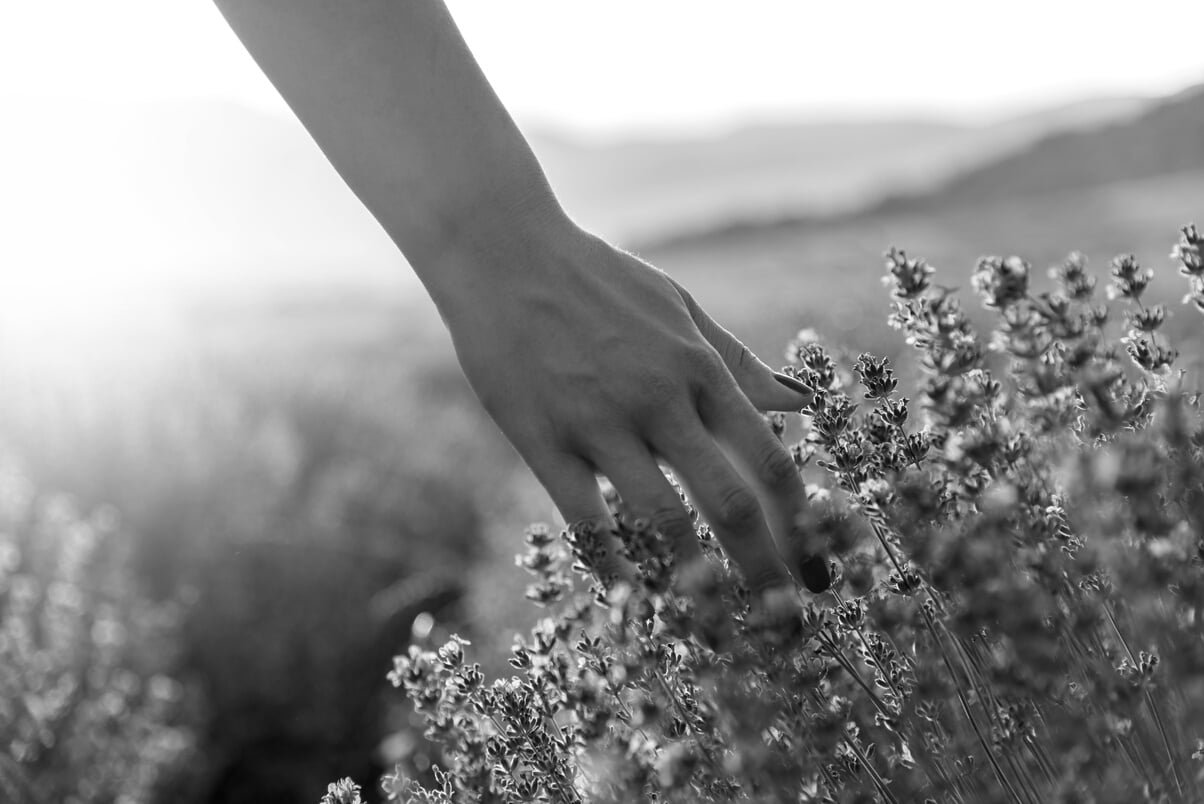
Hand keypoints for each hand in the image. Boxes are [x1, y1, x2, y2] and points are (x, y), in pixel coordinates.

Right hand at [435, 217, 830, 596]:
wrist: (505, 253)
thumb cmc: (598, 279)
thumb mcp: (680, 307)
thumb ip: (739, 362)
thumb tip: (804, 402)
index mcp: (700, 369)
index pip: (770, 460)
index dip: (804, 524)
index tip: (819, 570)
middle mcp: (661, 400)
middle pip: (731, 502)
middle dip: (767, 572)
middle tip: (787, 626)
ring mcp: (601, 422)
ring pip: (662, 520)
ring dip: (695, 583)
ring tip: (715, 630)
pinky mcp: (544, 439)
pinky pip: (584, 519)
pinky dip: (612, 566)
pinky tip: (628, 600)